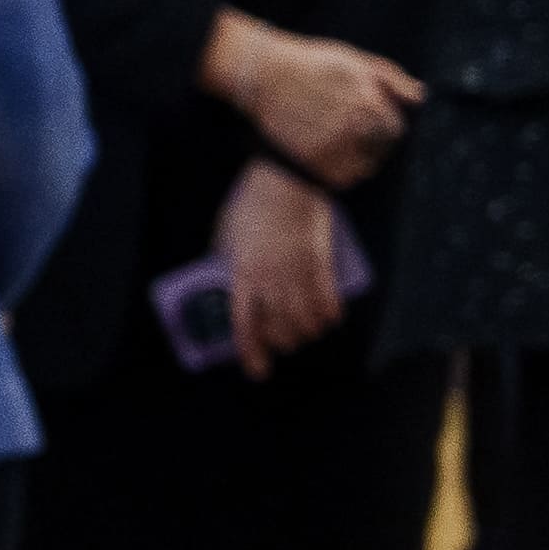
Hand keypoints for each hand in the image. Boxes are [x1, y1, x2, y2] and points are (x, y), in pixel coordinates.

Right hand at [203, 12, 418, 183]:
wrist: (261, 76)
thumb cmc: (309, 64)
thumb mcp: (353, 61)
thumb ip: (391, 79)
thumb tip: (420, 97)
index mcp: (369, 103)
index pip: (396, 127)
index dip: (385, 124)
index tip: (369, 119)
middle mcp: (355, 127)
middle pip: (382, 148)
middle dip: (373, 141)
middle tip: (348, 130)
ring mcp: (334, 148)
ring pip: (366, 166)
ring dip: (359, 158)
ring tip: (335, 140)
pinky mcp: (316, 164)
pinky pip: (345, 178)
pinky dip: (341, 171)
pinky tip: (326, 153)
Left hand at [217, 160, 355, 376]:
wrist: (287, 180)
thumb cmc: (250, 203)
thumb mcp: (225, 232)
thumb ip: (224, 257)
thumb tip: (219, 276)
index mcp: (243, 273)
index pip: (245, 324)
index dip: (251, 351)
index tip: (257, 369)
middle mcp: (271, 280)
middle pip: (280, 329)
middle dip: (282, 343)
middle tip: (282, 343)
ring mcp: (298, 273)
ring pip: (306, 321)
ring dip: (306, 333)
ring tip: (305, 333)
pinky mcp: (321, 264)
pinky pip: (328, 301)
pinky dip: (329, 316)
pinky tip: (328, 320)